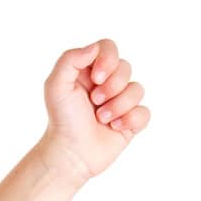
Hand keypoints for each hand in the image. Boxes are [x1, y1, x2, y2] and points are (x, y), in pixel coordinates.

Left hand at [38, 37, 149, 184]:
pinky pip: (144, 112)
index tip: (96, 78)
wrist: (68, 153)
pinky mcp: (131, 121)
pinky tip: (113, 128)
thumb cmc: (61, 119)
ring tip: (100, 119)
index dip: (107, 59)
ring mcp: (120, 102)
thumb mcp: (55, 86)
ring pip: (137, 89)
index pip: (108, 47)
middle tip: (94, 102)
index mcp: (88, 72)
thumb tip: (94, 48)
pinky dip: (130, 120)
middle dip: (112, 86)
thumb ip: (69, 60)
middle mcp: (106, 84)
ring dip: (118, 105)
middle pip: (125, 67)